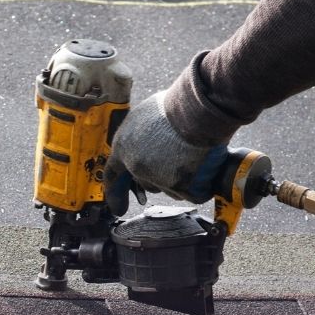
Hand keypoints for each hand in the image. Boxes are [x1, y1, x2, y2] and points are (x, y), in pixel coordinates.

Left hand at [103, 92, 226, 215]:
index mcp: (124, 147)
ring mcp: (158, 178)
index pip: (113, 175)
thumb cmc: (172, 107)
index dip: (115, 192)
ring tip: (190, 153)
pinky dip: (198, 184)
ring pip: (167, 188)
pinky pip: (189, 193)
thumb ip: (138, 135)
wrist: (195, 112)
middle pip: (146, 182)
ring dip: (178, 177)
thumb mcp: (144, 115)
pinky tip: (202, 167)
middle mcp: (137, 166)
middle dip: (157, 175)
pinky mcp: (180, 186)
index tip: (117, 207)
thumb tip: (142, 141)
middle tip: (174, 158)